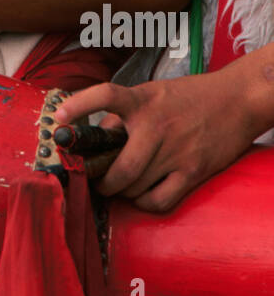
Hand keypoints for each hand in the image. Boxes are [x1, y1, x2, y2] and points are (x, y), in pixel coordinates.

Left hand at [54, 68, 259, 211]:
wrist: (237, 100)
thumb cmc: (190, 96)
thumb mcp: (153, 92)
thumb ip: (125, 111)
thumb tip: (98, 136)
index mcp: (142, 100)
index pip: (105, 95)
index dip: (78, 106)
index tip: (59, 119)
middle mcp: (156, 125)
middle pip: (117, 168)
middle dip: (101, 182)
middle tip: (98, 182)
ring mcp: (175, 151)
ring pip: (134, 187)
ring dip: (123, 191)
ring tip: (123, 185)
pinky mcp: (192, 171)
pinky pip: (158, 200)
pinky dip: (145, 203)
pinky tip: (144, 195)